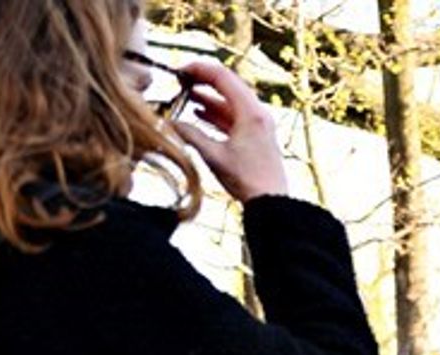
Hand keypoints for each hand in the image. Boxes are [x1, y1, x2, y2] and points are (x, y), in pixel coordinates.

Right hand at [170, 58, 289, 202]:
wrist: (271, 201)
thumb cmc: (247, 180)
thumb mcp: (213, 156)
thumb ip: (190, 135)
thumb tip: (169, 122)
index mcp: (251, 112)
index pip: (223, 77)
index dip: (199, 69)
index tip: (179, 70)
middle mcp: (258, 113)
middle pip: (228, 84)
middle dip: (203, 80)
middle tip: (181, 79)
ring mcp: (259, 123)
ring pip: (230, 100)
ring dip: (208, 96)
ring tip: (185, 94)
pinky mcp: (256, 134)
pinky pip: (234, 115)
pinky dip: (216, 112)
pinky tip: (199, 113)